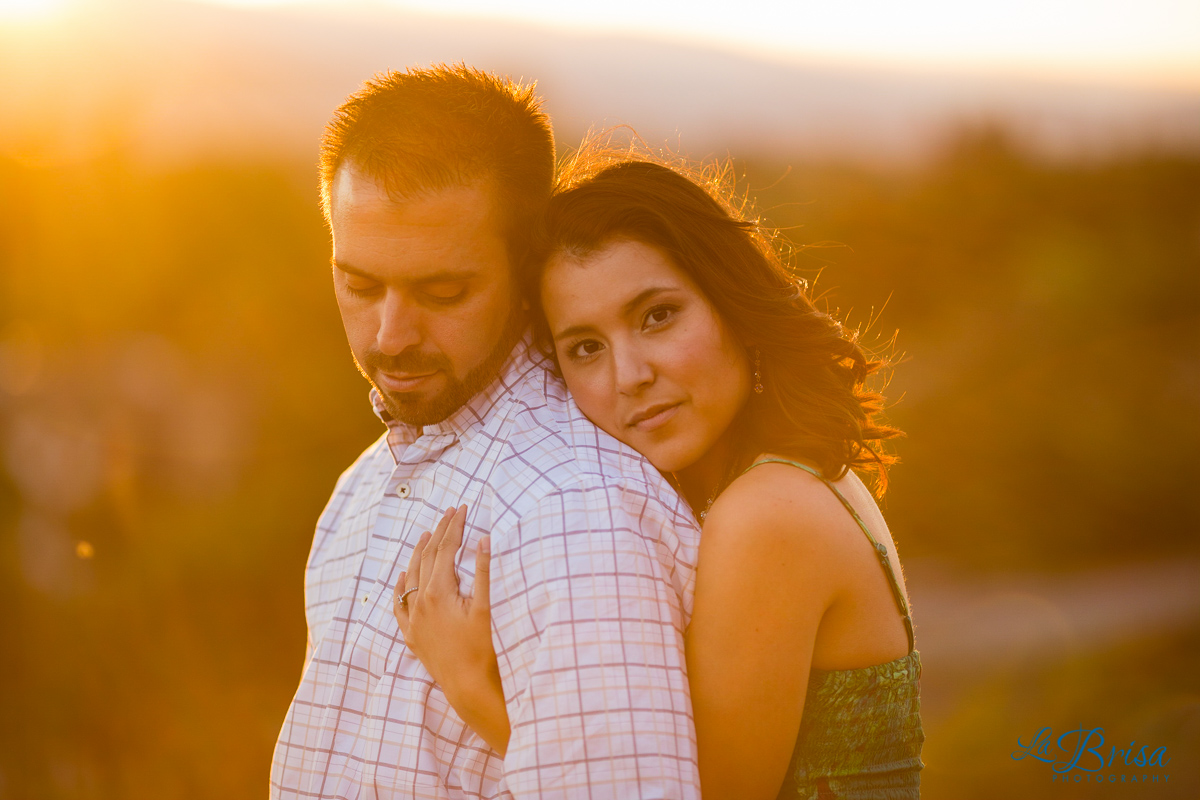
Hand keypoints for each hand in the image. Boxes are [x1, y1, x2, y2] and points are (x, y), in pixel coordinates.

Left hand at [393, 505, 510, 754]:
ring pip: (410, 577)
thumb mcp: (485, 607)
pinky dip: (400, 586)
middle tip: (449, 513)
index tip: (462, 509)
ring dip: (419, 553)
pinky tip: (402, 575)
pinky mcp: (412, 635)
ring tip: (426, 534)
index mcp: (438, 592)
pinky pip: (399, 605)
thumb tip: (482, 539)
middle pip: (428, 558)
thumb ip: (483, 572)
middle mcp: (420, 603)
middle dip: (439, 532)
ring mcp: (413, 619)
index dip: (454, 527)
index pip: (445, 549)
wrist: (469, 686)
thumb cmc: (482, 648)